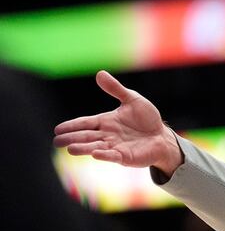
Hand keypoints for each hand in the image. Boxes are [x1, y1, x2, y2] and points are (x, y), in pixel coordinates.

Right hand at [53, 70, 182, 175]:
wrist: (162, 136)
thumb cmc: (147, 119)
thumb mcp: (132, 100)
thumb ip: (116, 89)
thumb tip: (100, 73)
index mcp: (106, 122)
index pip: (85, 123)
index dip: (72, 126)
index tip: (58, 129)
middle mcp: (107, 135)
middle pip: (87, 136)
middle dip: (72, 138)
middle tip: (57, 141)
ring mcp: (116, 147)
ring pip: (96, 147)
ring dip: (84, 149)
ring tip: (70, 149)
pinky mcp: (126, 157)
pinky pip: (113, 156)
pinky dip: (105, 155)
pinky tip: (95, 154)